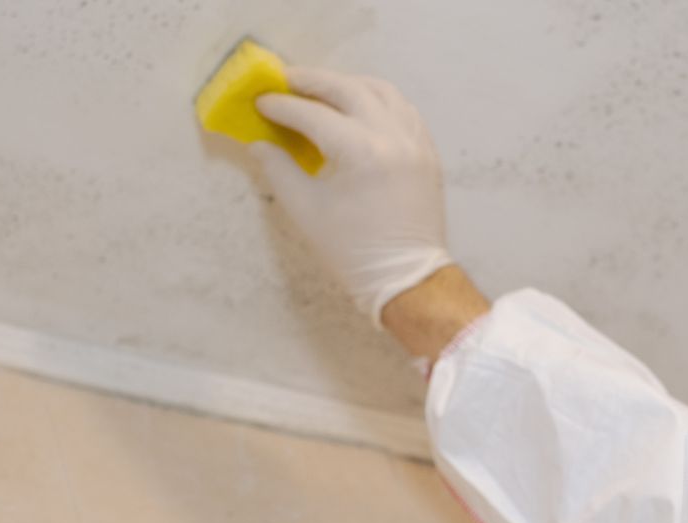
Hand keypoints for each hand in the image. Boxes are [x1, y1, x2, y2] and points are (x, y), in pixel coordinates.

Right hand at [252, 67, 453, 328]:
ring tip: (322, 90)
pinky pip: (404, 110)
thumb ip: (279, 170)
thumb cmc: (353, 252)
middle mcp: (392, 137)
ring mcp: (416, 142)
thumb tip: (259, 143)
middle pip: (348, 89)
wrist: (406, 278)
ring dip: (349, 85)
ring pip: (382, 92)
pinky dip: (379, 101)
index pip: (313, 114)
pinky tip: (360, 107)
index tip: (261, 101)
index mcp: (361, 152)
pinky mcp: (428, 153)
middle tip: (285, 80)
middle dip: (313, 81)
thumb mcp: (306, 211)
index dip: (282, 106)